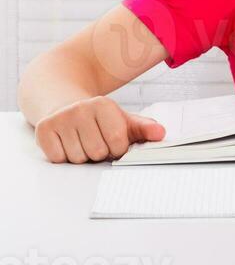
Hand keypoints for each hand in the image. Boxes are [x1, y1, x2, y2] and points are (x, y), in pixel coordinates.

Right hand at [34, 96, 164, 163]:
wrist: (65, 106)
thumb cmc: (99, 119)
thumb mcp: (123, 120)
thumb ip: (144, 128)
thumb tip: (161, 134)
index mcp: (104, 105)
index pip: (118, 142)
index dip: (118, 148)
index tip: (113, 141)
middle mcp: (80, 109)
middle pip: (97, 152)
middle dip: (99, 153)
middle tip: (95, 140)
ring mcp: (60, 119)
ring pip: (77, 158)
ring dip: (81, 155)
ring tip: (81, 140)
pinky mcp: (43, 130)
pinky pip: (58, 159)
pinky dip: (64, 156)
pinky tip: (67, 142)